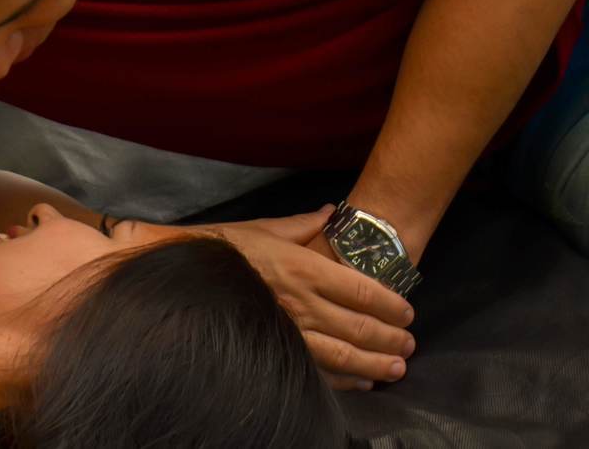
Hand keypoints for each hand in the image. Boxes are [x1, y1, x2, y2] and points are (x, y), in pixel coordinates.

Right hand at [133, 206, 414, 389]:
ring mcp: (290, 331)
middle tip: (409, 344)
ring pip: (345, 354)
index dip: (392, 304)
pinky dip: (345, 380)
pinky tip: (361, 382)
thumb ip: (304, 225)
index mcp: (305, 268)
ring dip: (376, 363)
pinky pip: (317, 371)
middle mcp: (303, 303)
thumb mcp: (266, 228)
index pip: (363, 290)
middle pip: (361, 327)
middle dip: (391, 338)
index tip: (407, 312)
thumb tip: (332, 214)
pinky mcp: (276, 349)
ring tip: (397, 368)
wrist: (186, 271)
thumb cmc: (227, 249)